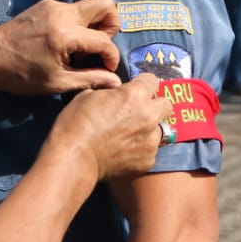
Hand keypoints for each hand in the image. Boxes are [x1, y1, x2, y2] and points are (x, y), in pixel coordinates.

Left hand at [0, 0, 121, 93]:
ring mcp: (54, 5)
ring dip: (93, 24)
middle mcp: (63, 14)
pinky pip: (72, 8)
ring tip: (80, 47)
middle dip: (111, 25)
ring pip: (89, 5)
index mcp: (65, 35)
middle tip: (99, 45)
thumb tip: (115, 81)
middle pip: (105, 4)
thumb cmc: (20, 75)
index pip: (104, 40)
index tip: (107, 68)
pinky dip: (77, 22)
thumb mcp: (56, 83)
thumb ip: (89, 79)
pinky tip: (65, 41)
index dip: (112, 56)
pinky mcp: (46, 4)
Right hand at [51, 75, 171, 181]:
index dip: (141, 85)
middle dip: (154, 106)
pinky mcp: (148, 160)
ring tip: (128, 137)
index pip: (152, 81)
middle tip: (138, 113)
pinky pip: (151, 151)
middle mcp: (149, 116)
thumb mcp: (88, 95)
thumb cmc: (75, 124)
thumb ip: (109, 91)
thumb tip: (114, 92)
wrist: (73, 158)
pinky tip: (124, 152)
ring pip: (160, 130)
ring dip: (148, 130)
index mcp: (135, 94)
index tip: (135, 90)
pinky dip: (141, 150)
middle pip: (166, 105)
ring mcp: (151, 140)